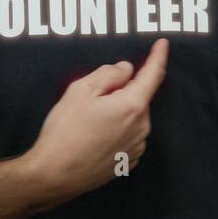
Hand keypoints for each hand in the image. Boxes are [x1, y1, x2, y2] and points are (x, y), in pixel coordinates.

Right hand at [25, 38, 168, 200]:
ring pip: (132, 117)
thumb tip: (126, 70)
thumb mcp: (80, 90)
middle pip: (137, 97)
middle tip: (91, 98)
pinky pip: (127, 136)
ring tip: (88, 122)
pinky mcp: (127, 162)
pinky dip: (116, 130)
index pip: (153, 74)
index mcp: (132, 106)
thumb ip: (108, 74)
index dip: (158, 56)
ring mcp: (136, 147)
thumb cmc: (65, 131)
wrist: (54, 175)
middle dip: (121, 91)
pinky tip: (93, 137)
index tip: (163, 44)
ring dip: (118, 112)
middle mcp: (141, 127)